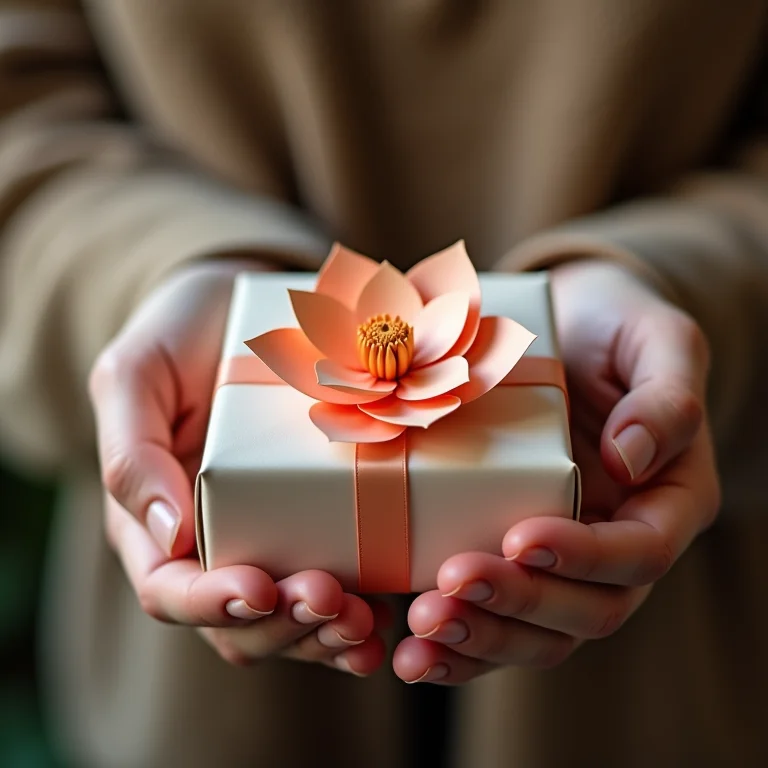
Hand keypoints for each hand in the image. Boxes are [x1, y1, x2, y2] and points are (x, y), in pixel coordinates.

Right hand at [89, 260, 384, 673]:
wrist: (239, 309)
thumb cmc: (177, 337)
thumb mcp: (134, 374)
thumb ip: (131, 451)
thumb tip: (169, 535)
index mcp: (156, 521)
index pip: (170, 589)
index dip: (209, 604)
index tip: (257, 588)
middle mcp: (213, 543)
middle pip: (240, 622)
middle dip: (285, 625)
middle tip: (332, 602)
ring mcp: (271, 537)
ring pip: (291, 620)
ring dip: (327, 632)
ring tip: (368, 620)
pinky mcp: (320, 522)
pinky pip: (339, 583)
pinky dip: (361, 609)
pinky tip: (392, 609)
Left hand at [393, 261, 719, 683]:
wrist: (565, 327)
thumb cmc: (616, 327)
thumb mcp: (657, 339)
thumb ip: (665, 396)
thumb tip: (628, 460)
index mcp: (665, 502)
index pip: (639, 554)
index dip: (584, 558)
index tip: (523, 538)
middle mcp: (616, 543)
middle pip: (585, 610)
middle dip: (518, 606)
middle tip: (450, 587)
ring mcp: (561, 556)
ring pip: (536, 632)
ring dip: (478, 640)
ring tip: (420, 627)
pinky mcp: (509, 554)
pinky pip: (492, 618)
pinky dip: (455, 644)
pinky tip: (407, 645)